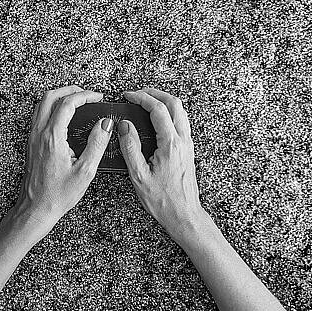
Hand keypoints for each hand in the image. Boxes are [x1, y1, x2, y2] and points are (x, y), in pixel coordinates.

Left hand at [13, 85, 112, 233]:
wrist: (35, 208)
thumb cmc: (58, 195)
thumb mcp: (85, 171)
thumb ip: (96, 144)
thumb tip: (105, 124)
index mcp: (52, 137)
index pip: (67, 103)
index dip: (85, 95)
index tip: (97, 97)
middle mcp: (39, 133)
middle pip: (50, 97)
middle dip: (70, 90)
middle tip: (86, 94)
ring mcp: (32, 138)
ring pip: (41, 104)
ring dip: (59, 97)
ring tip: (76, 100)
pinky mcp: (31, 144)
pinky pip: (39, 116)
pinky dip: (52, 108)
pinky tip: (63, 117)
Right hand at [118, 88, 205, 244]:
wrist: (184, 215)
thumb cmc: (162, 201)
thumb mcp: (138, 176)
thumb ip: (130, 147)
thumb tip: (124, 126)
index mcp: (170, 144)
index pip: (157, 109)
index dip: (141, 97)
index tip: (128, 96)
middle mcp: (183, 140)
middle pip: (174, 103)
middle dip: (155, 93)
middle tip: (138, 94)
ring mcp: (188, 145)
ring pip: (180, 111)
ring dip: (164, 101)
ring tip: (147, 102)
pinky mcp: (188, 151)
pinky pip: (181, 122)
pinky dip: (169, 113)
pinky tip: (157, 121)